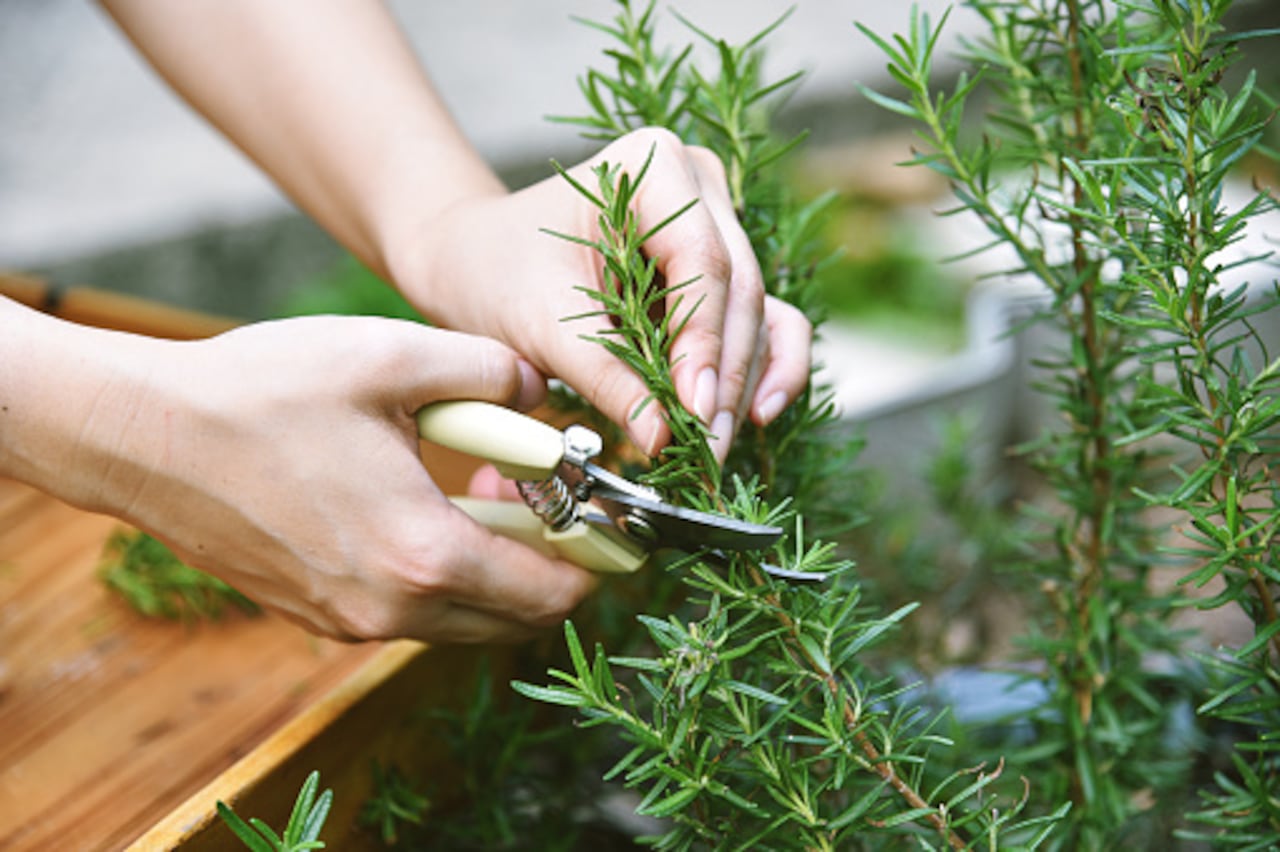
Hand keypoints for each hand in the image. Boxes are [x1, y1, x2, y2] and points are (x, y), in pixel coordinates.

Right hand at [65, 315, 595, 641]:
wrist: (144, 438)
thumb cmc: (262, 391)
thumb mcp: (393, 357)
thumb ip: (491, 372)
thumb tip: (541, 390)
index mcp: (423, 553)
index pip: (551, 591)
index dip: (597, 559)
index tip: (611, 519)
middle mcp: (392, 610)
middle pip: (516, 617)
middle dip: (550, 562)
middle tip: (548, 493)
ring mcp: (351, 622)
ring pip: (466, 618)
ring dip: (496, 567)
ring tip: (485, 487)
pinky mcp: (319, 616)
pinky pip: (414, 611)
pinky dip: (443, 573)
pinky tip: (426, 505)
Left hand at [391, 128, 812, 460]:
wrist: (475, 260)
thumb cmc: (498, 273)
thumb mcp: (542, 325)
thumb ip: (605, 378)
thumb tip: (661, 438)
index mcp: (652, 167)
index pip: (701, 261)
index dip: (704, 341)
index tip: (694, 410)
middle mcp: (699, 187)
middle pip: (739, 289)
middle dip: (724, 376)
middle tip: (707, 448)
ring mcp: (718, 227)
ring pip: (756, 312)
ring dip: (741, 385)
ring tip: (715, 448)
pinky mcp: (720, 273)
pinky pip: (764, 320)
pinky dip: (764, 369)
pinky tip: (755, 416)